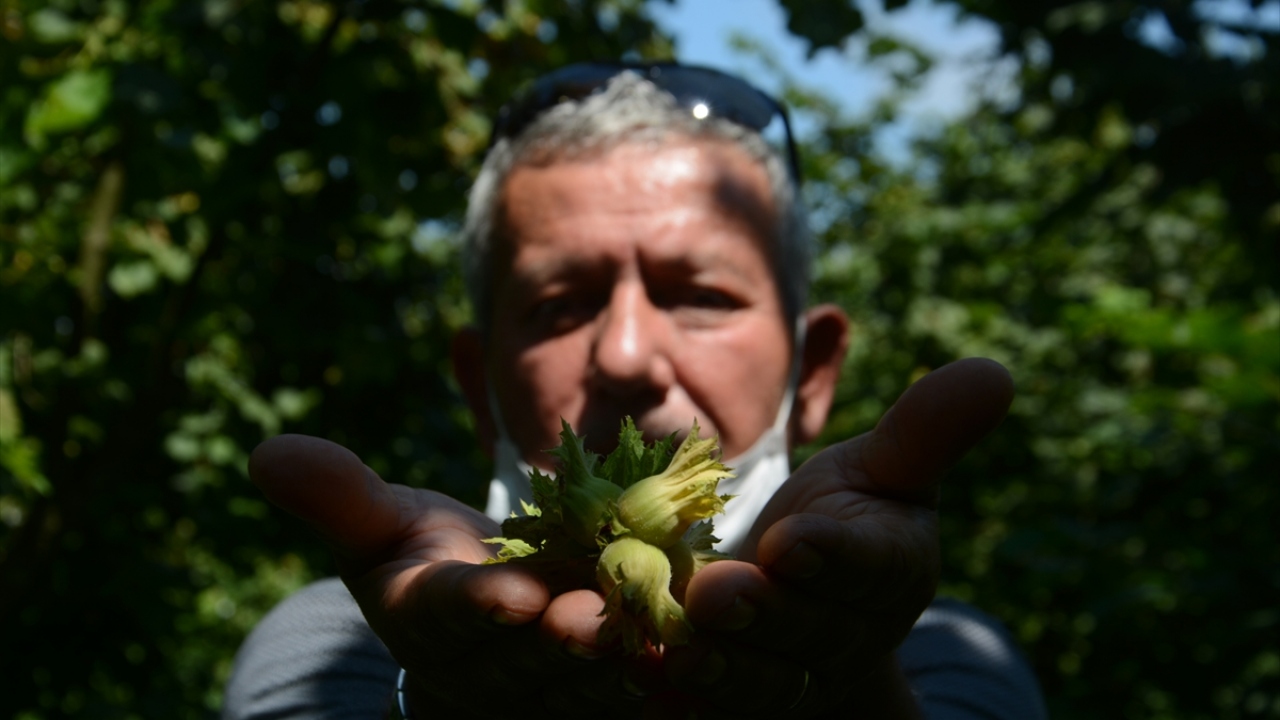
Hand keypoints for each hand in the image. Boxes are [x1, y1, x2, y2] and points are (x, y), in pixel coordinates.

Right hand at [248, 435, 657, 718]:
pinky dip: (666, 672)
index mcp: (432, 620)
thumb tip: (264, 452)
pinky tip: (701, 652)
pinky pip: (636, 684)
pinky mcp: (599, 690)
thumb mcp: (377, 530)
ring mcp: (549, 686)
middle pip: (531, 654)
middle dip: (561, 638)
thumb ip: (337, 497)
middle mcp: (492, 664)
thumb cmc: (421, 565)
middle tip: (595, 617)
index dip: (478, 605)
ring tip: (658, 634)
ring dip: (623, 660)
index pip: (451, 614)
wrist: (479, 627)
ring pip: (589, 677)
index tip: (509, 594)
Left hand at [655, 358, 1014, 717]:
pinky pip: (704, 704)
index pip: (869, 567)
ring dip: (714, 667)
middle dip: (760, 613)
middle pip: (804, 631)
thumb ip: (924, 432)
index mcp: (890, 571)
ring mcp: (791, 676)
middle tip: (713, 593)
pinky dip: (668, 695)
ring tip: (673, 647)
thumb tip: (994, 371)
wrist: (816, 602)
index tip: (790, 542)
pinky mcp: (737, 700)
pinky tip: (636, 678)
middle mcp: (846, 635)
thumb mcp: (887, 469)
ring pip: (756, 680)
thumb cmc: (853, 516)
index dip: (831, 557)